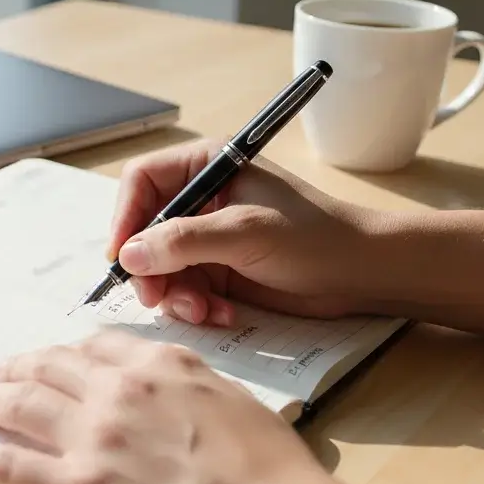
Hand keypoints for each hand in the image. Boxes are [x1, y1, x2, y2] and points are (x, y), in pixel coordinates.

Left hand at [0, 331, 403, 483]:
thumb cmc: (269, 471)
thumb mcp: (232, 398)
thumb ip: (186, 379)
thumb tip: (164, 378)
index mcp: (158, 365)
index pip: (94, 347)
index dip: (65, 353)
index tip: (54, 358)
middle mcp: (117, 392)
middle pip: (48, 368)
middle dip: (18, 369)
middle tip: (0, 374)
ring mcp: (92, 439)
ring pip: (19, 407)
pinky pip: (6, 466)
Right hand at [108, 138, 382, 325]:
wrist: (361, 273)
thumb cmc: (313, 237)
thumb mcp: (245, 232)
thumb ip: (184, 241)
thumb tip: (129, 255)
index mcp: (206, 167)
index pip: (142, 182)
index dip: (125, 217)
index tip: (121, 257)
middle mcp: (201, 199)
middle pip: (145, 230)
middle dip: (150, 268)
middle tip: (157, 299)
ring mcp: (209, 237)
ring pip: (161, 266)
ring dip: (174, 294)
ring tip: (201, 312)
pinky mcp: (219, 271)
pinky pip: (185, 289)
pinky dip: (195, 306)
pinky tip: (222, 316)